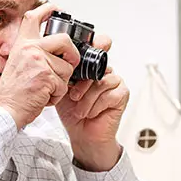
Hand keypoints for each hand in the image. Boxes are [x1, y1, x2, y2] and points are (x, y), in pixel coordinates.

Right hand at [0, 3, 79, 128]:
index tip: (58, 9)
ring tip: (44, 89)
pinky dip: (57, 95)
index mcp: (22, 44)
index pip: (33, 17)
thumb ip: (35, 53)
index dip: (48, 9)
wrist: (5, 109)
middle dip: (73, 54)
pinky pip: (64, 85)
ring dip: (61, 83)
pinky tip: (43, 97)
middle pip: (64, 40)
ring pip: (67, 68)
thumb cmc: (13, 92)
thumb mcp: (19, 64)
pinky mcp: (46, 76)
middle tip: (70, 63)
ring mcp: (38, 61)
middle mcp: (29, 49)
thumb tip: (59, 52)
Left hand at [56, 35, 129, 171]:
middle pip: (98, 66)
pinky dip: (96, 106)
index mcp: (91, 68)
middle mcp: (105, 73)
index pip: (97, 48)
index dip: (95, 45)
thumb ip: (63, 73)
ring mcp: (115, 83)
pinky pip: (110, 95)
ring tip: (80, 109)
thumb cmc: (73, 112)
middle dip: (83, 83)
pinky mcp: (122, 95)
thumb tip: (58, 60)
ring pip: (102, 82)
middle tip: (74, 96)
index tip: (84, 52)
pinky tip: (91, 113)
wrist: (82, 135)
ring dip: (87, 98)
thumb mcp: (62, 89)